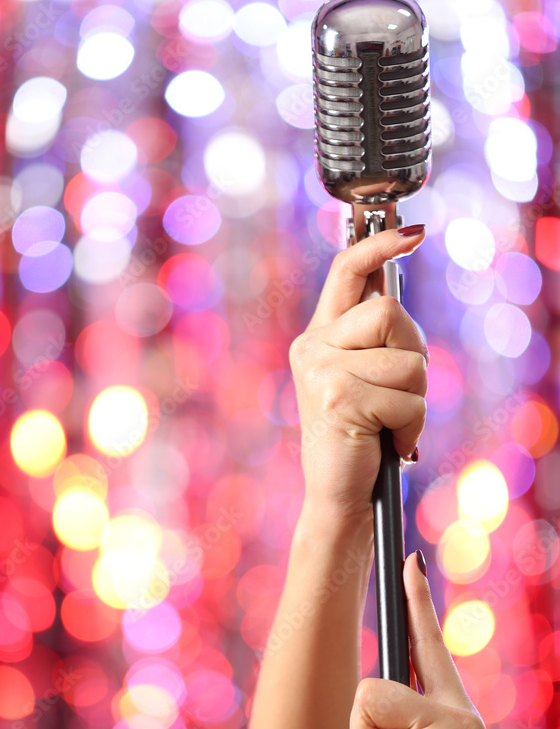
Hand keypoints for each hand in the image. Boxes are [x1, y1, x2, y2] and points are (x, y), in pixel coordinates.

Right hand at [289, 227, 427, 518]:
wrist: (338, 495)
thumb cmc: (359, 438)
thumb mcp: (364, 379)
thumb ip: (374, 340)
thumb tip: (395, 286)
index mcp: (319, 337)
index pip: (346, 272)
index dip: (379, 247)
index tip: (415, 232)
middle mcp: (312, 347)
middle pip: (390, 314)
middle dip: (414, 353)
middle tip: (400, 392)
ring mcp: (320, 371)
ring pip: (408, 360)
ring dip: (415, 400)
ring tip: (390, 424)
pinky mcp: (338, 398)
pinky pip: (408, 398)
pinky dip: (411, 426)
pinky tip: (390, 442)